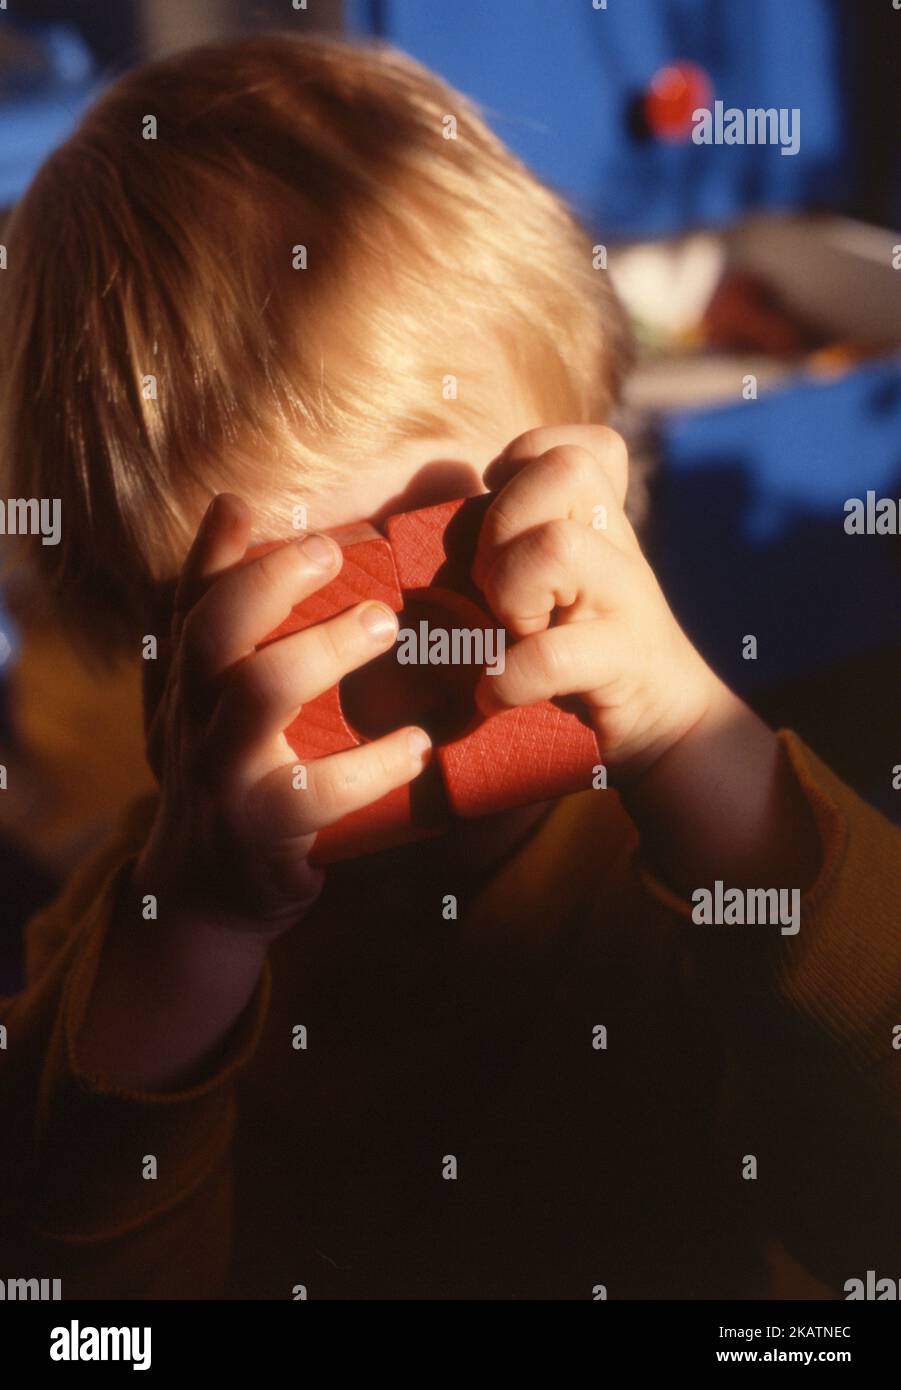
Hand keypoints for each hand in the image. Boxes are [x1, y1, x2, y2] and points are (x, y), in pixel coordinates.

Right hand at [136, 493, 431, 933]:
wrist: (202, 893)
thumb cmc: (224, 771)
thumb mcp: (205, 697)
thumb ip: (218, 612)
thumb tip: (237, 504)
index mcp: (187, 682)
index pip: (188, 601)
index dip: (220, 552)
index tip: (269, 514)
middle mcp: (193, 718)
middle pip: (212, 632)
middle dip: (273, 583)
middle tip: (337, 552)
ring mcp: (224, 774)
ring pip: (260, 693)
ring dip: (326, 651)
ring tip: (386, 627)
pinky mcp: (265, 830)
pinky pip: (318, 791)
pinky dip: (376, 764)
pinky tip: (420, 745)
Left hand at [472, 425, 717, 782]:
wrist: (667, 724)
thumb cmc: (583, 653)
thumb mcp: (555, 586)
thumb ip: (513, 547)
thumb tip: (420, 529)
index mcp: (598, 521)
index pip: (573, 442)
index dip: (523, 460)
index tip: (500, 519)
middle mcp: (619, 546)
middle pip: (567, 469)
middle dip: (504, 523)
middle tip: (493, 585)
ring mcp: (628, 599)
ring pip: (559, 545)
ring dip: (511, 592)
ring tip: (508, 633)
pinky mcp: (626, 661)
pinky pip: (554, 653)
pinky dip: (510, 678)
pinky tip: (497, 695)